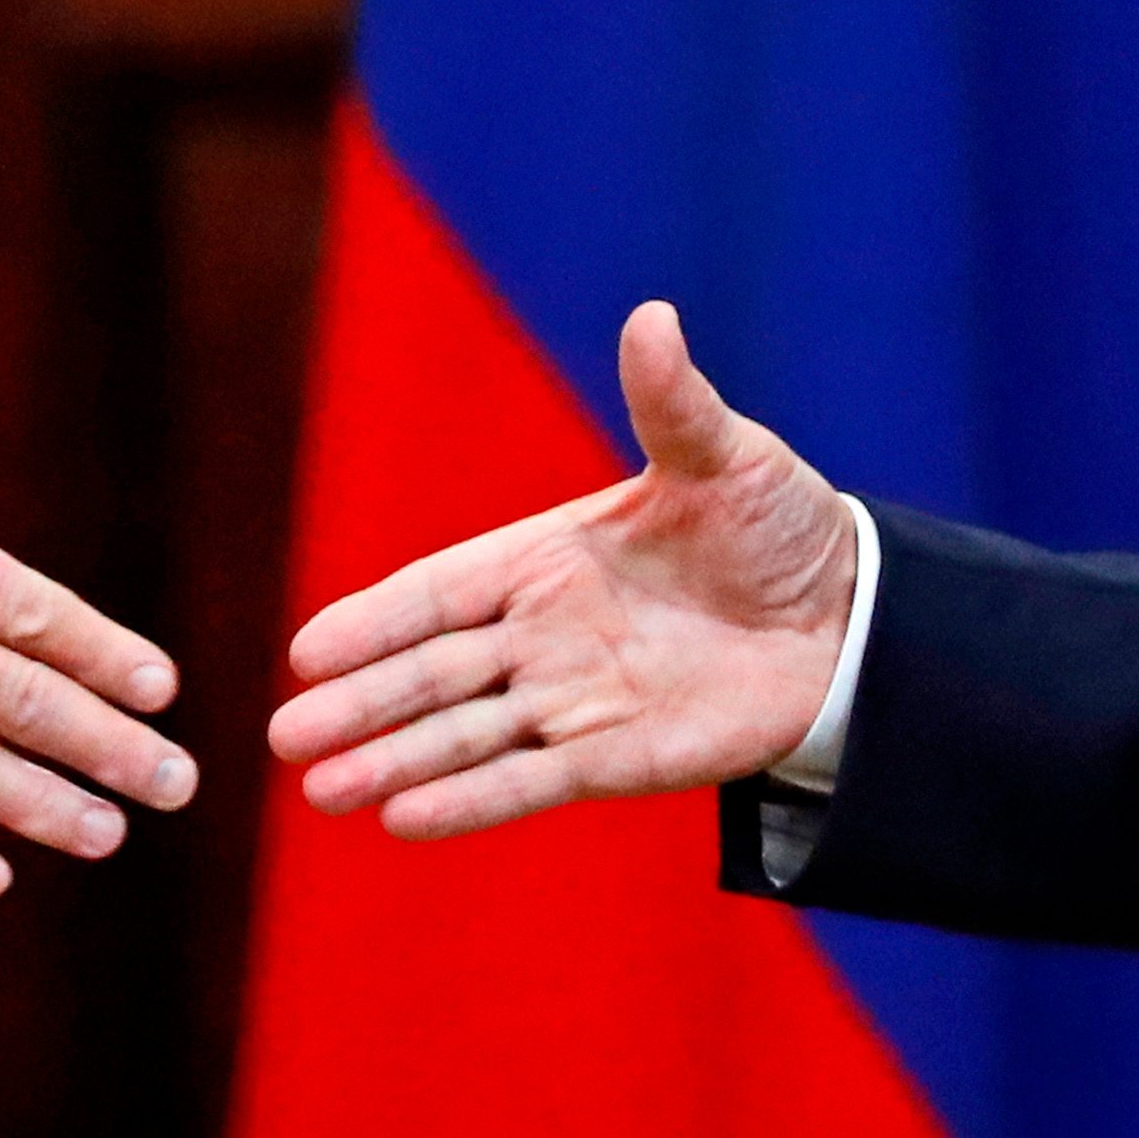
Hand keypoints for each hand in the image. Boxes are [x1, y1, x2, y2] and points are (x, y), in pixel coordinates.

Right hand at [267, 300, 854, 841]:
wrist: (854, 620)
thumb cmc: (779, 526)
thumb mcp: (725, 457)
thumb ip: (671, 405)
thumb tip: (653, 318)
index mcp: (546, 556)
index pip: (438, 592)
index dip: (373, 622)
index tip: (306, 652)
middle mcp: (542, 632)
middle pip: (432, 674)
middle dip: (360, 705)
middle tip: (283, 737)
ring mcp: (573, 699)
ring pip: (464, 736)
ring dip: (393, 761)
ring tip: (320, 791)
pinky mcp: (615, 757)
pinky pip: (530, 781)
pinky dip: (469, 802)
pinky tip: (403, 820)